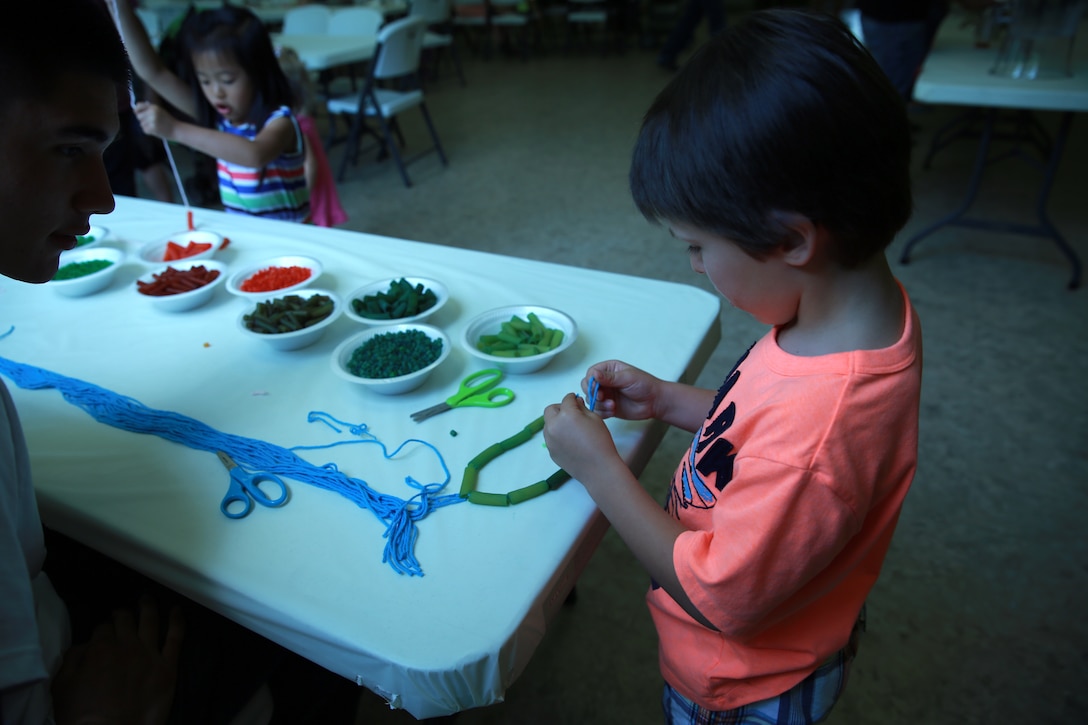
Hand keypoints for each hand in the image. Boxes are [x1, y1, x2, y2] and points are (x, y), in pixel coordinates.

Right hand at [52, 595, 183, 724]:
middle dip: (122, 614)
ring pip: (150, 621)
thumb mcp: (62, 685)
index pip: (102, 628)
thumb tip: (85, 645)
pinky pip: (176, 637)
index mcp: (100, 648)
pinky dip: (178, 621)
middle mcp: (126, 645)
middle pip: (126, 620)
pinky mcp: (168, 667)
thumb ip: (72, 659)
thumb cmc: (81, 714)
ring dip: (148, 607)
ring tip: (147, 599)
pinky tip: (178, 611)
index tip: (102, 632)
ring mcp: (150, 654)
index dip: (102, 629)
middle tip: (121, 614)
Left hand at [133, 101, 176, 140]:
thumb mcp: (160, 111)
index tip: (136, 112)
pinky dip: (149, 131)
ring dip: (146, 126)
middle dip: (142, 119)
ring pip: (141, 124)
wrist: (177, 129)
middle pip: (138, 116)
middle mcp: (152, 113)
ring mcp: (152, 121)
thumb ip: (149, 108)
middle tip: (150, 122)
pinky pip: (144, 130)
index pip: (139, 106)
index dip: (136, 110)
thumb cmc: (168, 120)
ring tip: (155, 126)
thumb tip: (135, 109)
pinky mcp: (152, 129)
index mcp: (153, 107)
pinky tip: (156, 130)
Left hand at [543, 392, 623, 482]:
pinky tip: (570, 441)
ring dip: (556, 422)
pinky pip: (550, 437)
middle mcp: (553, 426)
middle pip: (550, 410)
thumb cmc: (601, 442)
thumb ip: (582, 408)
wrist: (599, 469)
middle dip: (560, 408)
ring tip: (571, 429)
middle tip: (571, 413)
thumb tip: (575, 403)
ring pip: (548, 424)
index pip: (566, 399)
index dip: (572, 398)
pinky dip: (557, 435)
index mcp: (566, 415)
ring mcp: (549, 440)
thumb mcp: (595, 418)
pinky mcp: (550, 451)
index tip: (575, 400)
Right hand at [582, 360, 662, 421]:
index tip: (596, 388)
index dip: (590, 381)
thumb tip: (594, 374)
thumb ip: (610, 377)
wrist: (655, 402)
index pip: (591, 373)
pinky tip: (613, 411)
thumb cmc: (645, 385)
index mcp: (609, 369)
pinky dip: (603, 412)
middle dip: (592, 393)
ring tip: (612, 405)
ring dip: (599, 404)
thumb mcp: (627, 377)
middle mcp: (605, 382)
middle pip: (587, 387)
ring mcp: (606, 395)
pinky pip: (598, 411)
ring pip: (591, 400)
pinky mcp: (608, 407)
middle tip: (602, 397)